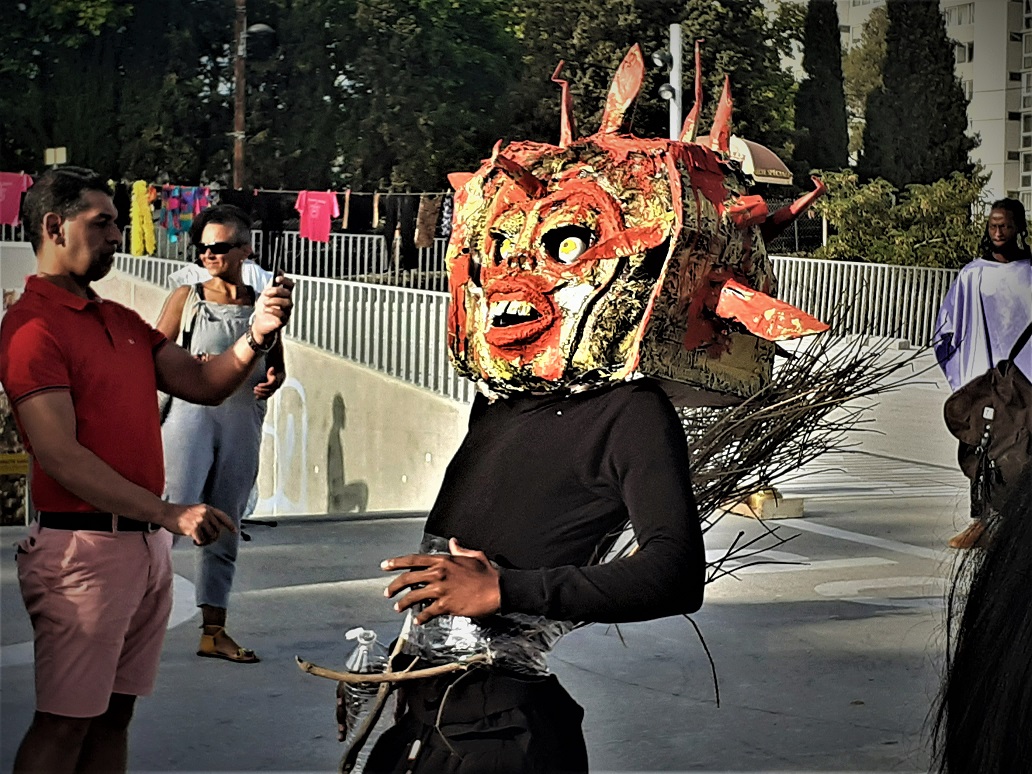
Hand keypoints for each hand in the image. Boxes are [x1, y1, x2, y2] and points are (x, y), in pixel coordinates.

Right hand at [157, 502, 236, 545]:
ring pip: (211, 536)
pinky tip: (194, 541)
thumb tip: (217, 529)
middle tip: (205, 540)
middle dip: (213, 537)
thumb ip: (207, 516)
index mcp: (207, 508)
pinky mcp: (193, 528)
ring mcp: (200, 520)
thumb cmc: (180, 513)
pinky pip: (202, 540)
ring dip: (206, 541)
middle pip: (218, 530)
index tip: (234, 531)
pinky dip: (199, 543)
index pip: (223, 516)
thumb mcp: (197, 510)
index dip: (230, 524)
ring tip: (199, 540)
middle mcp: (205, 513)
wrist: (166, 513)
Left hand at [251, 274, 294, 339]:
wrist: (260, 322)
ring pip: (287, 303)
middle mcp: (288, 302)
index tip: (277, 279)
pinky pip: (282, 314)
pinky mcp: (284, 321)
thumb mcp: (266, 294)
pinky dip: (273, 311)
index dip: (285, 280)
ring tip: (264, 303)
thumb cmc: (264, 307)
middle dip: (276, 291)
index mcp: (285, 294)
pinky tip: (266, 310)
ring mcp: (287, 311)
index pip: (290, 285)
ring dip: (274, 301)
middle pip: (288, 293)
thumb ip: (272, 283)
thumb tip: (279, 270)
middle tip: (266, 293)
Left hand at [253, 367, 284, 398]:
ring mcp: (273, 391)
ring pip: (267, 395)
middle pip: (268, 390)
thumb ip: (271, 371)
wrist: (276, 380)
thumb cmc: (272, 375)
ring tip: (254, 391)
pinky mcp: (270, 394)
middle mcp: (275, 387)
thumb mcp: (271, 373)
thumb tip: (272, 368)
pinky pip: (267, 397)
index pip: (270, 384)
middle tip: (254, 388)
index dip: (264, 385)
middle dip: (261, 390)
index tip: (258, 384)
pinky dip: (262, 398)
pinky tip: (256, 397)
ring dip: (261, 394)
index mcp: (275, 382)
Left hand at [382, 538, 500, 624]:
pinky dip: (421, 617)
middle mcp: (439, 574)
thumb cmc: (487, 573)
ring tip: (398, 607)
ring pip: (414, 596)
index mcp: (443, 561)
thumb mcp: (474, 556)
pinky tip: (418, 620)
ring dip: (403, 603)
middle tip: (387, 592)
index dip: (397, 562)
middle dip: (394, 586)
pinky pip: (427, 612)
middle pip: (408, 578)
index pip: (414, 560)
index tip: (385, 565)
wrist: (498, 590)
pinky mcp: (446, 605)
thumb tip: (452, 542)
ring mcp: (441, 590)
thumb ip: (460, 550)